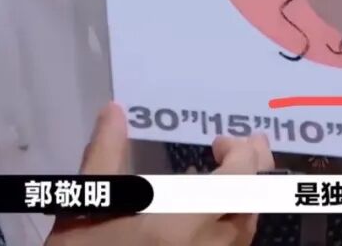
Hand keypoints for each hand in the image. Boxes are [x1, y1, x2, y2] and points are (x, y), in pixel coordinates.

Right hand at [45, 103, 274, 245]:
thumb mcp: (88, 205)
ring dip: (245, 198)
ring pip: (246, 230)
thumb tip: (115, 111)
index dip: (241, 155)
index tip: (219, 143)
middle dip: (253, 170)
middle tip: (242, 146)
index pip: (240, 181)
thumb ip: (105, 154)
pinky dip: (231, 224)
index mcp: (183, 225)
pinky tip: (209, 212)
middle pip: (253, 204)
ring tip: (225, 175)